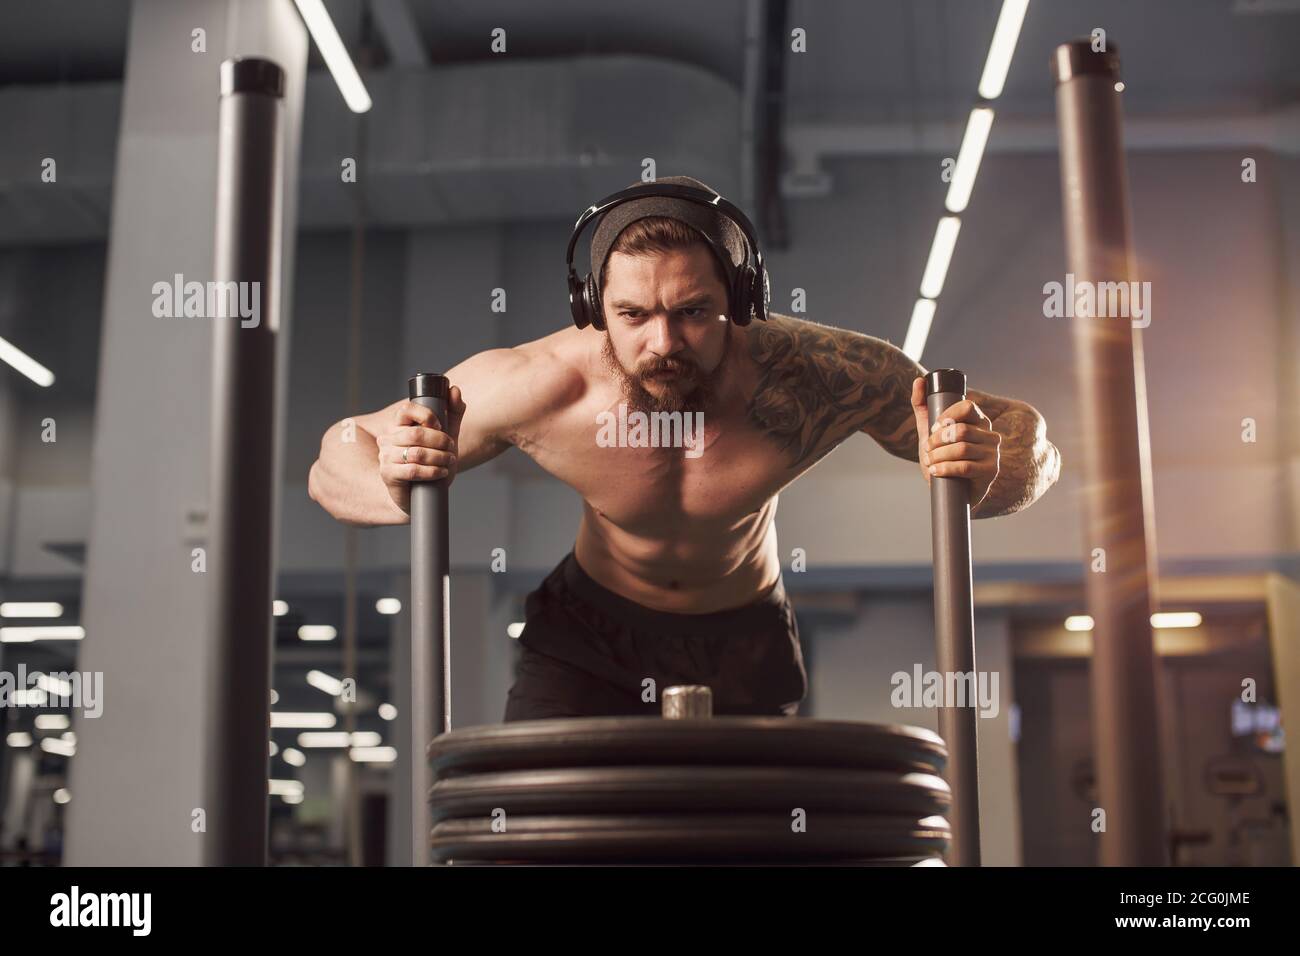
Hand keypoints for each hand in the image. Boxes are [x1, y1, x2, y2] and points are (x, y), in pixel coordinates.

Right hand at [376, 386, 465, 513]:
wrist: (421, 493)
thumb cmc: (433, 460)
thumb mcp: (446, 434)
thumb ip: (452, 412)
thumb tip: (454, 389)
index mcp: (399, 424)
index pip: (406, 409)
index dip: (426, 415)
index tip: (440, 425)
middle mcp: (388, 438)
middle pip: (415, 433)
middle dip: (440, 441)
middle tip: (451, 448)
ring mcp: (386, 456)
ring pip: (416, 453)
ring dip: (440, 457)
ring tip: (449, 461)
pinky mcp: (388, 474)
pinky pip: (412, 470)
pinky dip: (433, 471)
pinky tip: (442, 472)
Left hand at [909, 377, 999, 508]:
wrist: (952, 489)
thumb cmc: (942, 456)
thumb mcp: (929, 430)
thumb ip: (923, 406)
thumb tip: (919, 380)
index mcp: (979, 421)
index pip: (967, 406)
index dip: (946, 416)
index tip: (933, 429)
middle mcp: (990, 434)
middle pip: (961, 430)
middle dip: (937, 441)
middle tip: (927, 449)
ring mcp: (993, 453)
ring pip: (962, 448)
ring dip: (938, 456)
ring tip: (929, 461)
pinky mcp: (991, 472)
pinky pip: (966, 467)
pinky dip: (945, 468)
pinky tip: (935, 471)